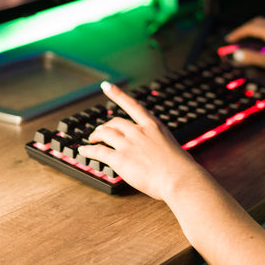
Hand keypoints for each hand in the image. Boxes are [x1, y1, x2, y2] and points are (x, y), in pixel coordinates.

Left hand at [77, 81, 205, 200]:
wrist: (179, 179)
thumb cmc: (180, 168)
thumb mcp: (171, 146)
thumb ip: (157, 144)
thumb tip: (152, 151)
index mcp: (153, 126)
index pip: (132, 105)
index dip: (117, 94)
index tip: (107, 86)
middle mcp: (139, 131)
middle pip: (115, 122)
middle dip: (105, 126)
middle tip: (99, 132)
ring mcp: (129, 144)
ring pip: (105, 133)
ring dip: (95, 135)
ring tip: (91, 140)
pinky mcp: (120, 159)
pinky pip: (99, 151)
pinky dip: (88, 150)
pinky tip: (84, 151)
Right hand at [225, 17, 264, 75]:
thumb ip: (253, 58)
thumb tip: (237, 54)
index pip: (249, 27)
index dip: (238, 33)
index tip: (229, 39)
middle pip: (257, 22)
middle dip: (245, 29)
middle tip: (236, 38)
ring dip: (255, 29)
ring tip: (248, 39)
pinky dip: (264, 32)